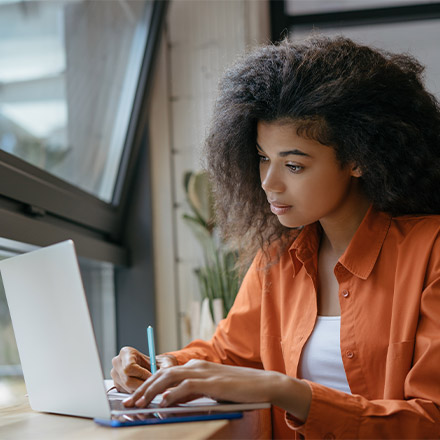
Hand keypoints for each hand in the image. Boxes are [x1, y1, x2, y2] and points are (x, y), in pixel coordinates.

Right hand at [111, 346, 176, 392]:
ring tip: (151, 387)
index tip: (152, 377)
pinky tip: (145, 389)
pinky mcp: (117, 386)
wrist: (155, 368)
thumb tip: (167, 373)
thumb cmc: (159, 363)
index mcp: (126, 352)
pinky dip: (137, 394)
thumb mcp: (165, 362)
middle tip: (154, 386)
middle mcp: (117, 363)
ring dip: (141, 390)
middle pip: (128, 380)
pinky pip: (127, 393)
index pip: (129, 367)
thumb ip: (166, 366)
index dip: (142, 374)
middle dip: (142, 384)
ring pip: (127, 388)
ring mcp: (115, 375)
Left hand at [122, 359, 311, 421]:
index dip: (147, 386)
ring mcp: (204, 373)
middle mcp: (196, 366)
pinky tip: (163, 402)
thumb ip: (190, 392)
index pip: (164, 374)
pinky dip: (173, 393)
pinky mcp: (212, 382)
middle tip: (129, 403)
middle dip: (143, 389)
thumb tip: (169, 400)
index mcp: (195, 367)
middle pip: (162, 374)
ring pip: (170, 378)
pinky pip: (187, 386)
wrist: (262, 384)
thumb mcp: (209, 390)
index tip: (134, 398)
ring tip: (139, 403)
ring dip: (152, 391)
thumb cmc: (236, 389)